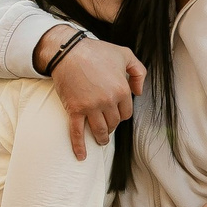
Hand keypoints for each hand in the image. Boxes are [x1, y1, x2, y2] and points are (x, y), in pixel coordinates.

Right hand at [37, 26, 144, 158]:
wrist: (68, 51)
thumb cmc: (96, 51)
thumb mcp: (125, 54)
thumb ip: (139, 72)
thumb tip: (139, 92)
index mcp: (121, 90)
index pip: (126, 112)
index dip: (122, 114)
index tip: (116, 114)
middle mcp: (108, 101)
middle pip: (114, 122)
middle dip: (111, 126)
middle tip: (108, 126)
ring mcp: (91, 107)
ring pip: (100, 130)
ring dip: (101, 138)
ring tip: (100, 140)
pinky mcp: (75, 109)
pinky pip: (77, 132)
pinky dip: (79, 146)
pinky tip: (81, 156)